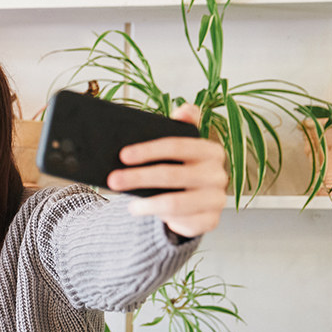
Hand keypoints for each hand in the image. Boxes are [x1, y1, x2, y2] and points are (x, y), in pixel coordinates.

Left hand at [106, 104, 227, 237]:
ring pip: (175, 202)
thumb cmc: (181, 171)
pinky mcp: (210, 220)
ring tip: (129, 205)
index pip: (177, 145)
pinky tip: (147, 213)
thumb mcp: (179, 150)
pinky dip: (161, 218)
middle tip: (114, 179)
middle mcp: (217, 174)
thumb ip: (181, 129)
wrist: (195, 204)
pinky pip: (182, 222)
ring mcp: (216, 199)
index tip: (123, 155)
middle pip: (171, 174)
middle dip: (138, 177)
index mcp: (210, 151)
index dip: (148, 150)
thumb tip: (185, 109)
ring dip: (146, 204)